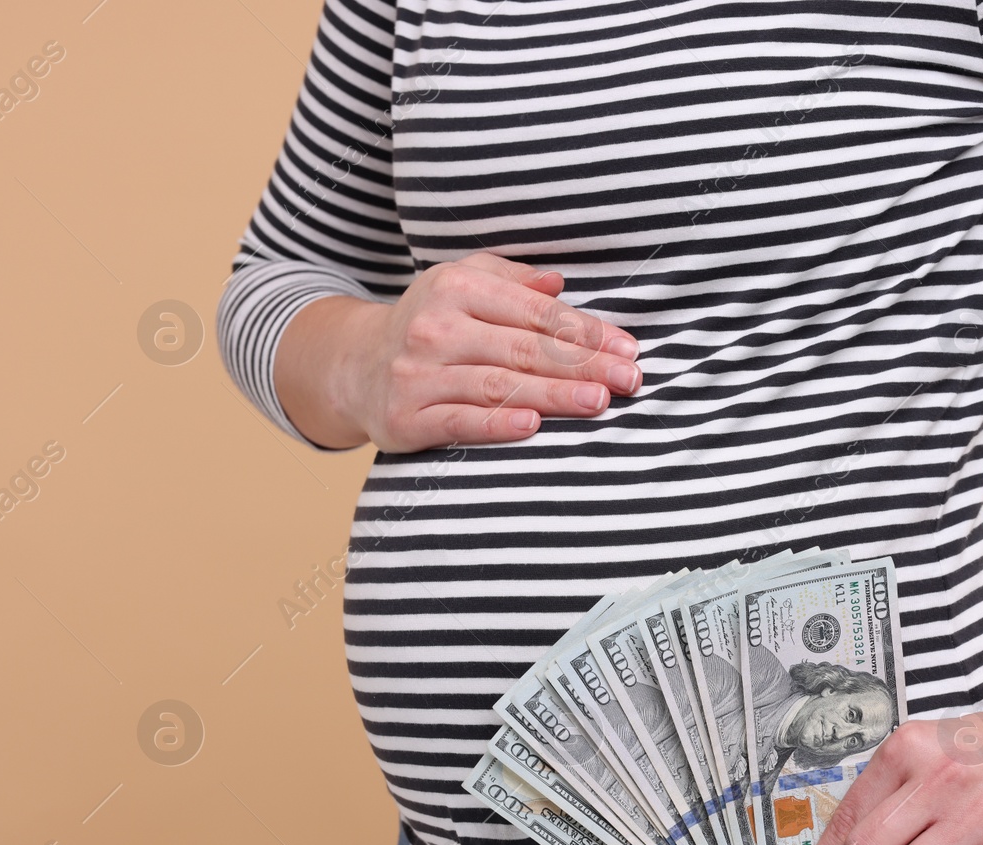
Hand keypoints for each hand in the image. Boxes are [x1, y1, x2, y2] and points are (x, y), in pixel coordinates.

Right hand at [277, 252, 642, 450]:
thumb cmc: (431, 323)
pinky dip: (495, 424)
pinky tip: (531, 425)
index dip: (586, 331)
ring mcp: (418, 375)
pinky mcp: (405, 418)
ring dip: (552, 395)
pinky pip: (458, 421)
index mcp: (457, 288)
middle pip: (524, 349)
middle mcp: (435, 328)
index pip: (536, 312)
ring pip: (497, 385)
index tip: (628, 349)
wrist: (353, 366)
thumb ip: (513, 280)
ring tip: (598, 402)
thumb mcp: (463, 284)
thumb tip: (559, 282)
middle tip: (629, 380)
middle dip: (582, 365)